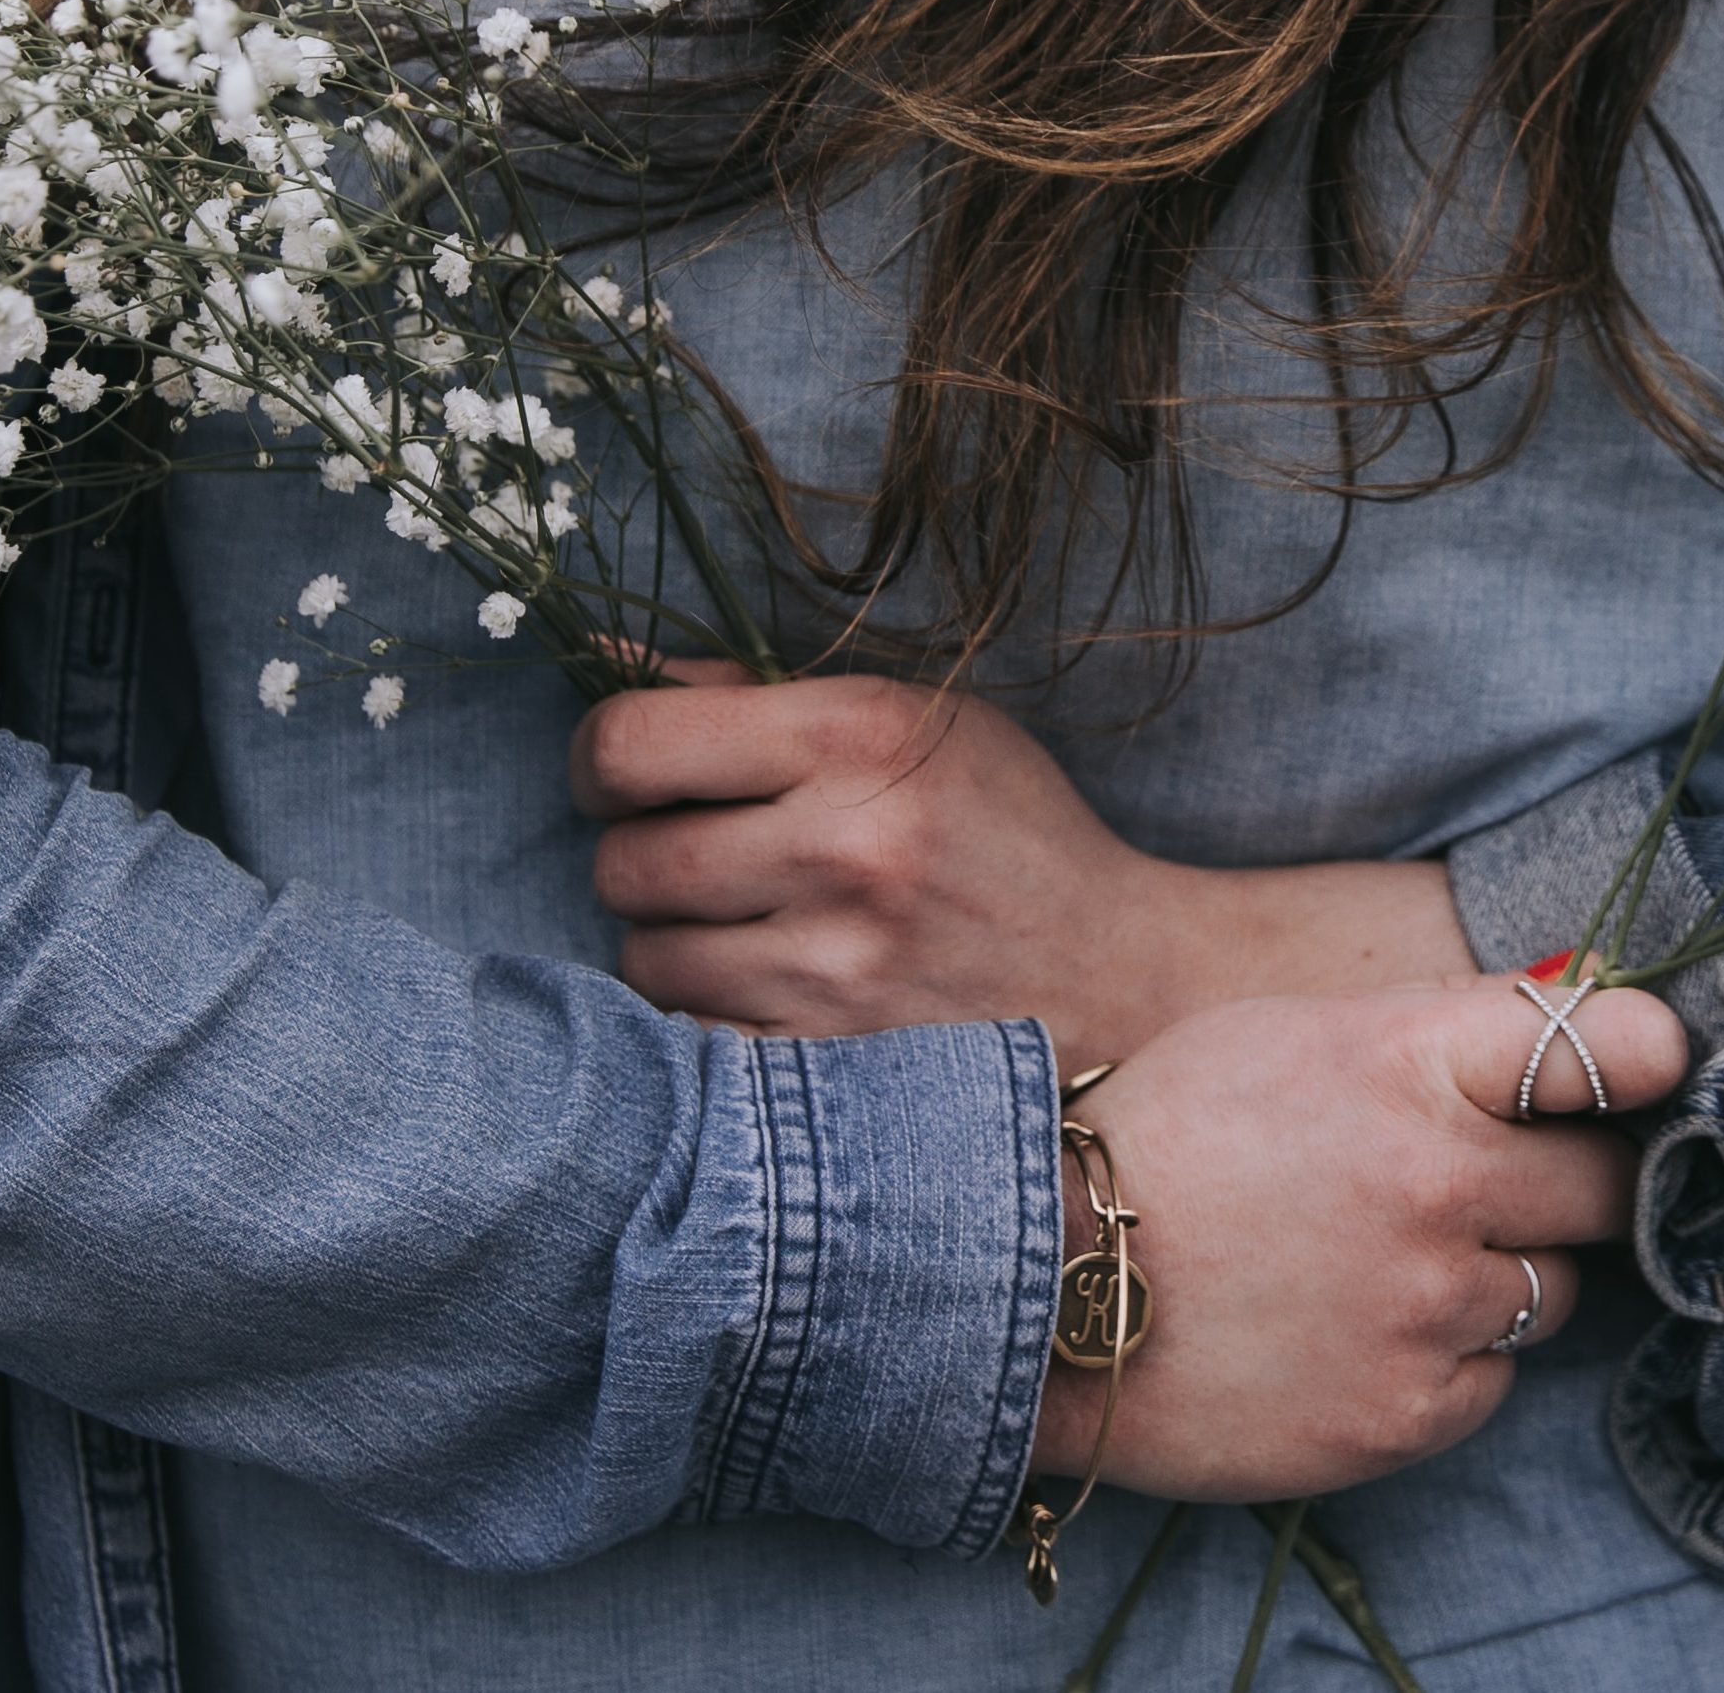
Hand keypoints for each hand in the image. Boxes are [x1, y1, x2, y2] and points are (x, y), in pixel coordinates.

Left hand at [574, 665, 1473, 1072]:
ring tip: (747, 928)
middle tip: (697, 856)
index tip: (629, 778)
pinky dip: (710, 1019)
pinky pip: (691, 1040)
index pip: (627, 744)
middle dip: (640, 856)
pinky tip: (769, 993)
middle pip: (623, 862)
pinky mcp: (836, 1065)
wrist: (1123, 978)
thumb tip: (601, 658)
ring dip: (674, 944)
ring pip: (645, 958)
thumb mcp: (910, 721)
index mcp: (855, 736)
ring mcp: (836, 969)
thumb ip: (751, 693)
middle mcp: (843, 847)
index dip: (601, 762)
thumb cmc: (1004, 832)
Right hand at [1021, 975, 1688, 1499]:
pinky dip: (1444, 1361)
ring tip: (1384, 1264)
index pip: (1606, 1046)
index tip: (1659, 1068)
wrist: (1041, 1289)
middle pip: (1602, 1184)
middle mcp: (1437, 1182)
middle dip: (1564, 1180)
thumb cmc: (1165, 1138)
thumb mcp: (1288, 1033)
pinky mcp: (1408, 1413)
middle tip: (1489, 1184)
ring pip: (1551, 1290)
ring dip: (1495, 1276)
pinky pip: (1491, 1380)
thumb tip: (1570, 1010)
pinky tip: (1354, 1332)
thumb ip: (1431, 1030)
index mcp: (1406, 1062)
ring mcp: (1428, 1306)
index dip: (1651, 1057)